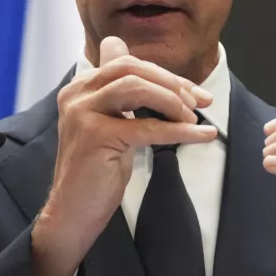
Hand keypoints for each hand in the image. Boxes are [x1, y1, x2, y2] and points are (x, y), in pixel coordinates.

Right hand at [31, 36, 216, 275]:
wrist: (72, 213)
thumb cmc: (97, 171)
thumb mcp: (112, 124)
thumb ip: (125, 98)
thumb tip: (158, 75)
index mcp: (80, 87)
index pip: (126, 62)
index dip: (163, 73)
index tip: (192, 91)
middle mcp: (77, 93)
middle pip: (132, 68)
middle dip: (172, 82)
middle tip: (201, 101)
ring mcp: (83, 112)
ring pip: (138, 88)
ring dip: (173, 100)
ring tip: (194, 118)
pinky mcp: (95, 135)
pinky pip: (147, 126)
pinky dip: (180, 130)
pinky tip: (203, 135)